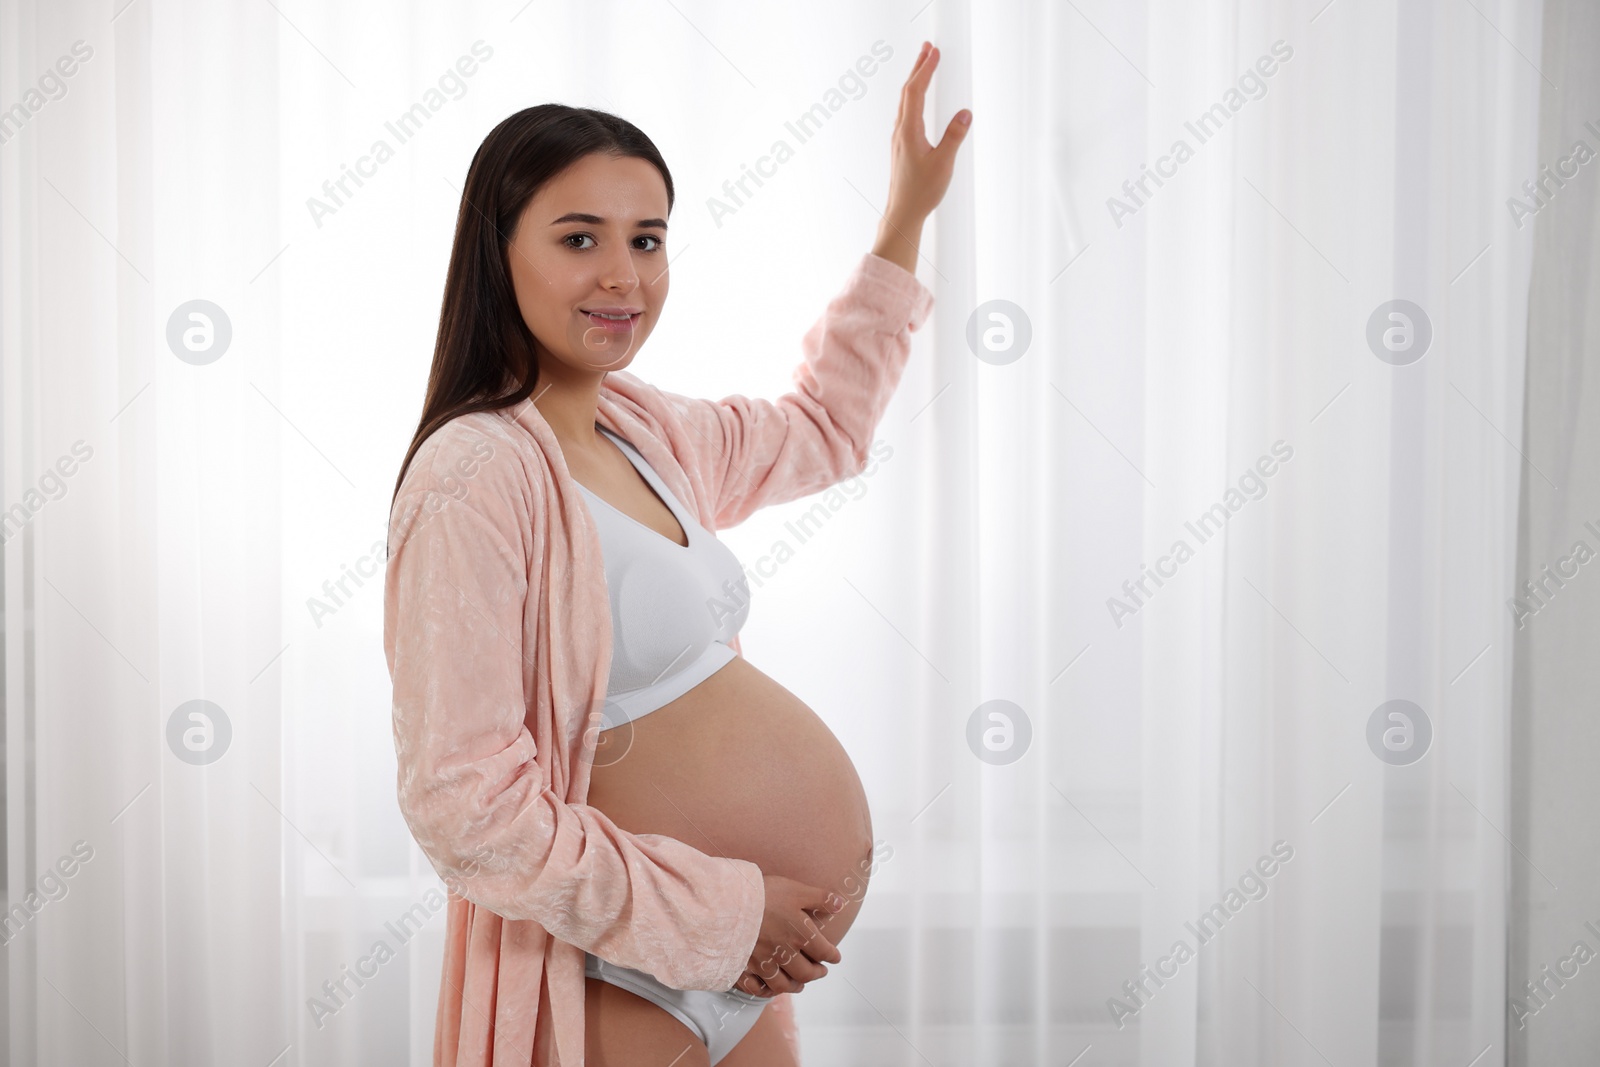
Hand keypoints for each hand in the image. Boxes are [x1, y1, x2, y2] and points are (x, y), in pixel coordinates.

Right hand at [731, 873, 845, 996]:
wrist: (725, 903)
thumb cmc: (762, 893)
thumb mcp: (796, 890)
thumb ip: (820, 898)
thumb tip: (841, 904)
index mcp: (800, 935)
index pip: (824, 951)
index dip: (832, 955)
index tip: (835, 958)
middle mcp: (784, 953)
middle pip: (806, 973)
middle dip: (816, 974)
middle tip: (821, 972)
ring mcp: (762, 964)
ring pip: (783, 984)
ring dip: (794, 986)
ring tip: (799, 984)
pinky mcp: (742, 968)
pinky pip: (756, 988)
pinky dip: (765, 992)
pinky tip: (769, 988)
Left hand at [883, 41, 970, 227]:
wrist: (903, 212)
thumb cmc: (921, 192)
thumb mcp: (943, 164)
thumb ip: (954, 137)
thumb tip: (964, 114)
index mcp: (909, 131)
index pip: (915, 92)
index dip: (925, 70)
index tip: (934, 53)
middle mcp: (901, 131)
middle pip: (907, 91)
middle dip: (918, 68)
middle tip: (927, 48)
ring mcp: (899, 138)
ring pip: (905, 101)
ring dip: (915, 81)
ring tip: (924, 65)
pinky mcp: (902, 145)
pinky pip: (906, 112)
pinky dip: (913, 97)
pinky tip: (918, 99)